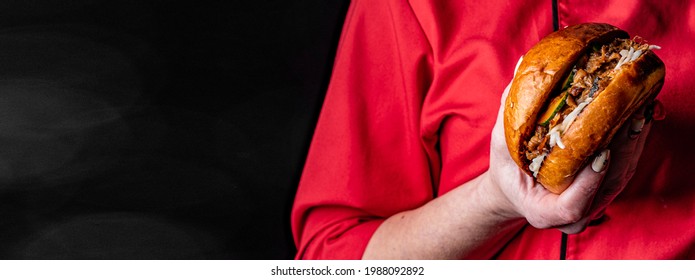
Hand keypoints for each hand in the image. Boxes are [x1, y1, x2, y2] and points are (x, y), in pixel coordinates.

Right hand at [484, 57, 651, 233]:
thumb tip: (522, 66)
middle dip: (623, 148)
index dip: (589, 182)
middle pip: (607, 185)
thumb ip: (510, 110)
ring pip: (623, 174)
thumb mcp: (500, 142)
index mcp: (543, 212)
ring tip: (638, 105)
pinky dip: (635, 139)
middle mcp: (573, 216)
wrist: (518, 190)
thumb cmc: (508, 169)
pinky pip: (627, 166)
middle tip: (630, 114)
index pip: (572, 206)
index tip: (601, 154)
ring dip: (635, 139)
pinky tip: (640, 112)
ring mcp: (595, 205)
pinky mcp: (609, 189)